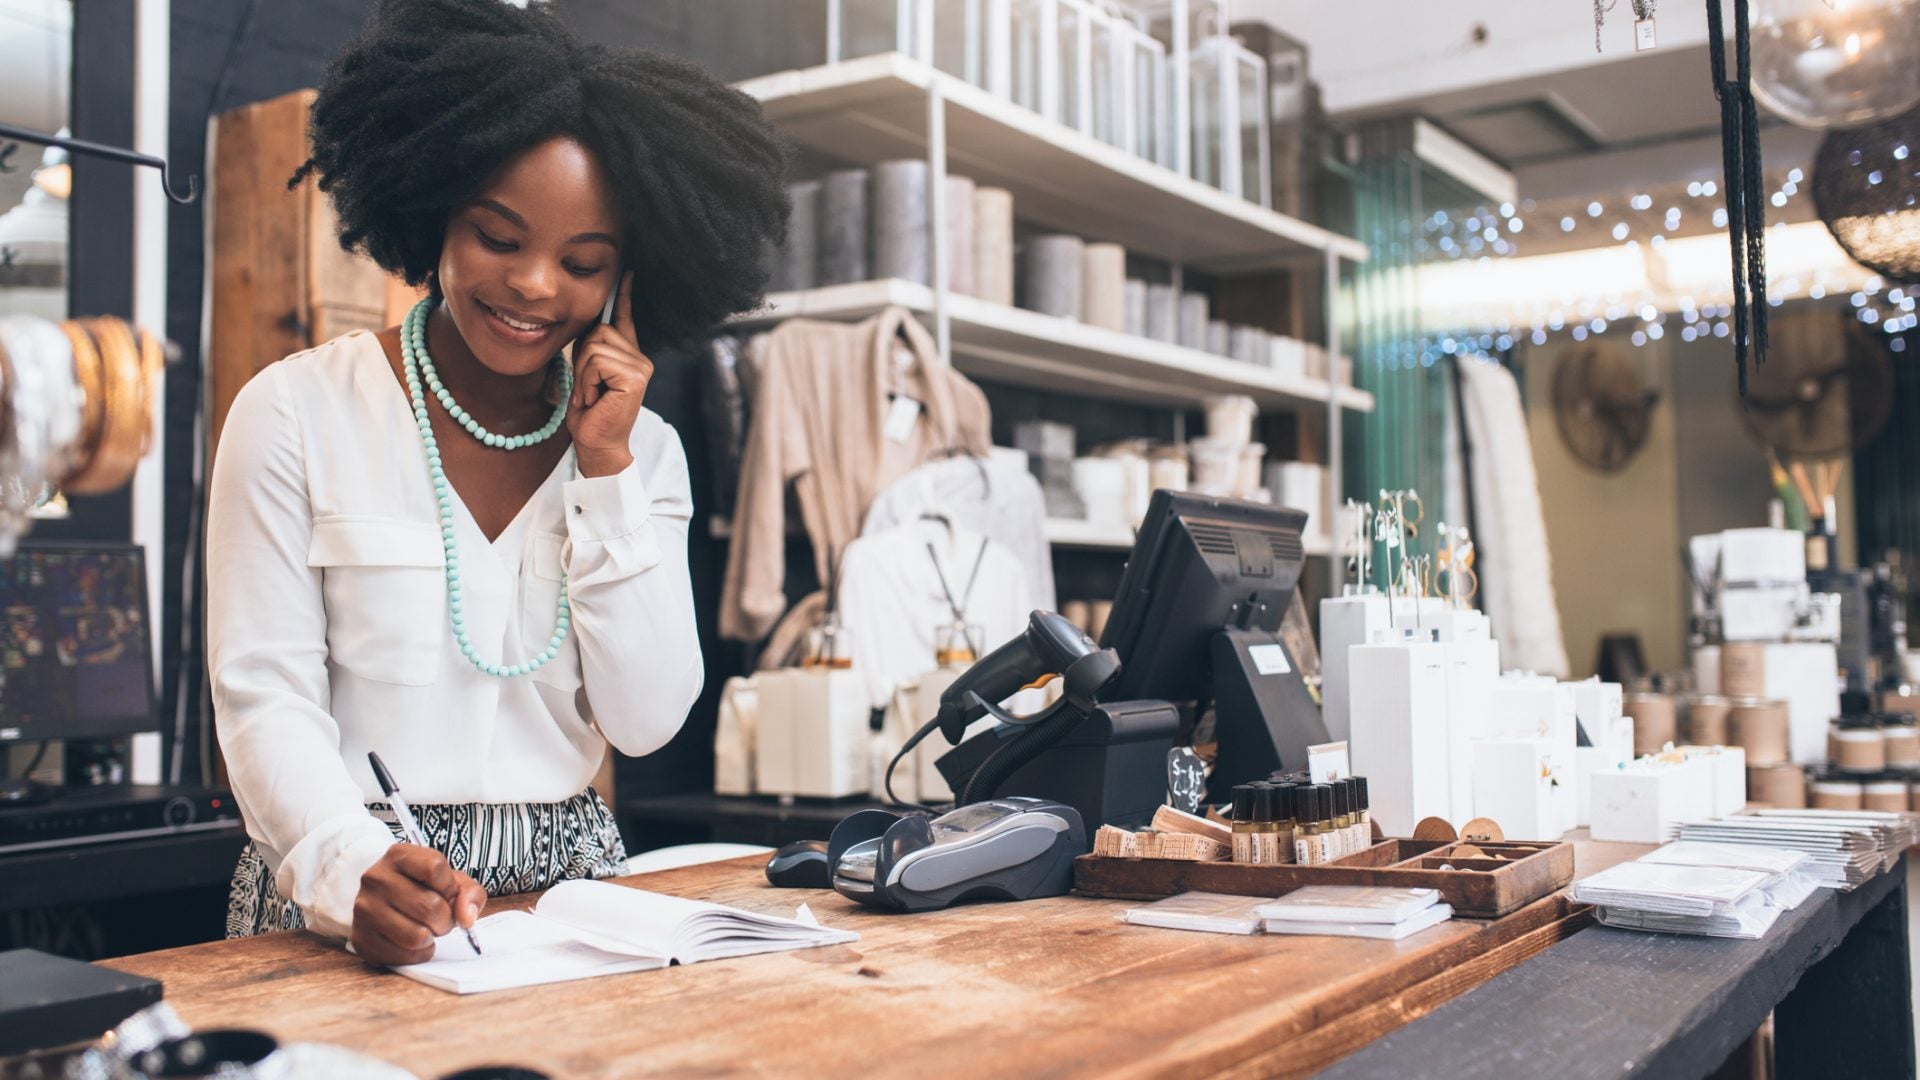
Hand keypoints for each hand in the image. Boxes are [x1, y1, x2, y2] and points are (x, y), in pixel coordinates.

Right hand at [350, 844, 486, 965]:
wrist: (383, 901)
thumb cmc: (422, 888)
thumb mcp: (449, 879)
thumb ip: (469, 892)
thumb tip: (466, 918)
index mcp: (399, 855)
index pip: (435, 868)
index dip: (450, 887)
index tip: (447, 893)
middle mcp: (376, 878)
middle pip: (430, 907)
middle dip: (446, 919)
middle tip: (441, 918)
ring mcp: (364, 909)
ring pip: (417, 936)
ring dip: (431, 938)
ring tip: (427, 929)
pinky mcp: (361, 938)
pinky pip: (404, 956)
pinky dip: (418, 954)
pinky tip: (413, 942)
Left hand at [567, 271, 650, 477]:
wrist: (597, 444)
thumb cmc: (590, 413)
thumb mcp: (587, 374)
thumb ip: (591, 349)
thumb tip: (589, 324)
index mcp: (628, 355)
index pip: (625, 318)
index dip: (625, 295)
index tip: (627, 272)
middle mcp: (640, 358)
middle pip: (599, 330)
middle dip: (582, 358)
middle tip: (588, 388)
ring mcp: (640, 367)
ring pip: (595, 346)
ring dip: (583, 373)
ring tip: (591, 395)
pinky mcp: (635, 377)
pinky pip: (597, 362)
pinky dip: (587, 381)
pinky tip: (594, 398)